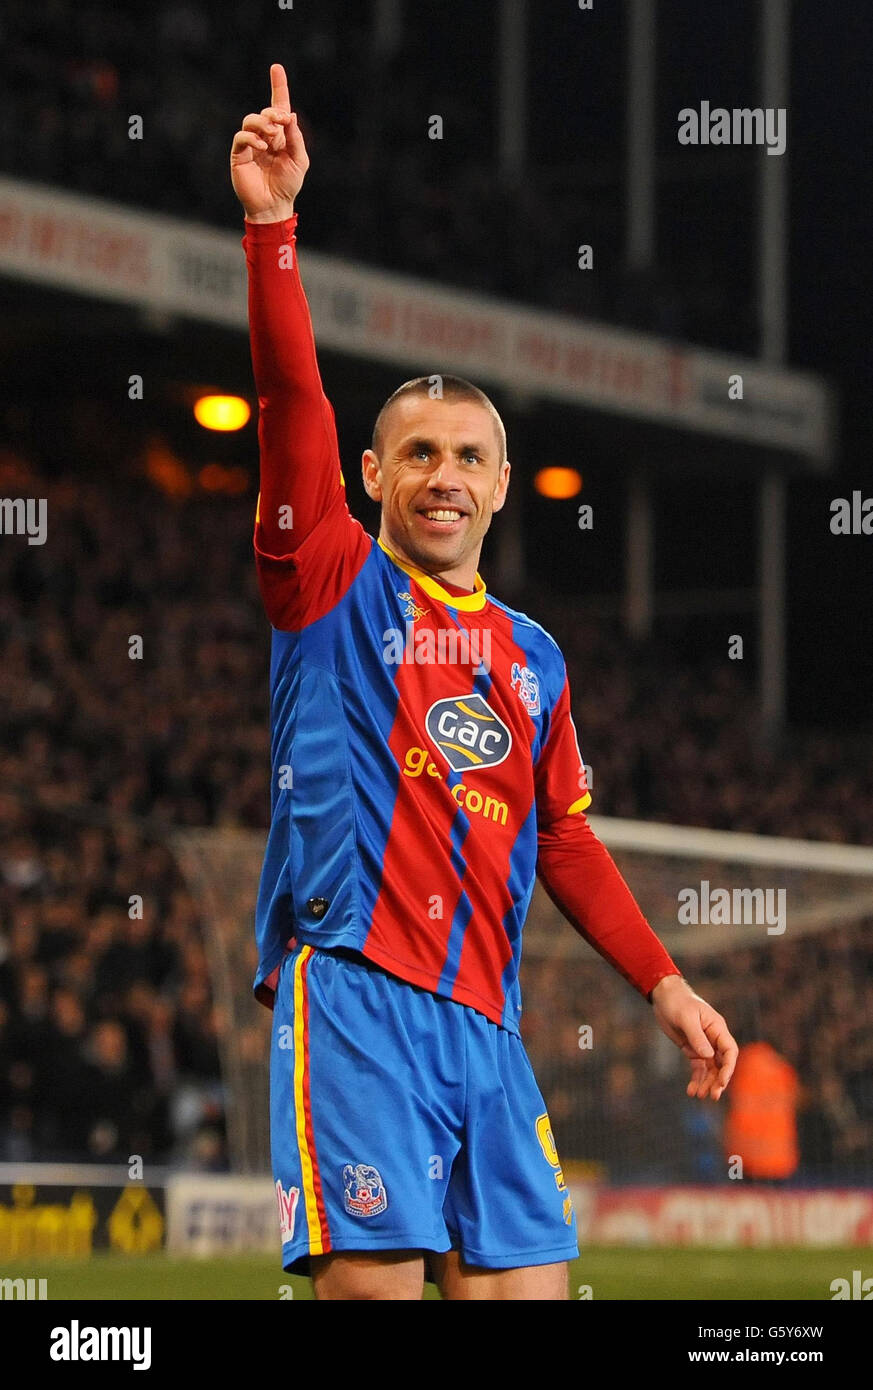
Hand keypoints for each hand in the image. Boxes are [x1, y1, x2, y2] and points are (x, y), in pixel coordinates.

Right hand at [230, 63, 308, 221]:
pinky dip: (252, 137)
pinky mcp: (239, 155)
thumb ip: (295, 137)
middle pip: (266, 112)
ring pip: (251, 119)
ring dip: (262, 123)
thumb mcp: (299, 160)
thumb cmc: (288, 185)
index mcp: (281, 136)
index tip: (276, 67)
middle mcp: (265, 136)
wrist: (274, 206)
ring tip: (272, 136)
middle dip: (274, 113)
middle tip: (282, 122)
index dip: (278, 86)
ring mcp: (251, 144)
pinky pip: (241, 136)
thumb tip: (289, 115)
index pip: (278, 106)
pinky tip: (262, 146)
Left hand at [650, 975, 737, 1100]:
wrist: (664, 997)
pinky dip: (696, 1080)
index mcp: (717, 1028)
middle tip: (712, 1096)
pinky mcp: (692, 1049)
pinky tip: (691, 1091)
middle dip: (718, 1081)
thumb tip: (708, 1055)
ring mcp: (703, 1045)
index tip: (722, 1082)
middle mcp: (713, 1039)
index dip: (729, 1068)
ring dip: (707, 1083)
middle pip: (722, 1064)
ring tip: (699, 1095)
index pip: (730, 1051)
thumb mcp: (686, 1018)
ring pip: (710, 1069)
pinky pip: (698, 1068)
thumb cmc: (678, 1002)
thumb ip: (697, 1036)